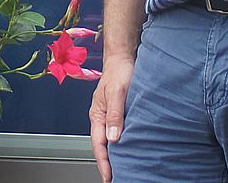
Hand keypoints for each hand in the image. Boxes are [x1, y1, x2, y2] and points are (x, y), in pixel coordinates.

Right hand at [89, 56, 133, 182]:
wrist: (123, 56)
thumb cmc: (119, 71)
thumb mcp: (118, 93)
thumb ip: (116, 115)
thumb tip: (114, 138)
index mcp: (97, 115)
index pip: (99, 145)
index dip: (104, 163)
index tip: (109, 177)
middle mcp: (102, 117)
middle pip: (103, 146)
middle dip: (108, 163)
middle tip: (115, 178)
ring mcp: (110, 115)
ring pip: (110, 140)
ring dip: (115, 154)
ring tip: (123, 169)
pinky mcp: (119, 112)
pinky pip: (118, 132)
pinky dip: (122, 143)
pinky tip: (130, 149)